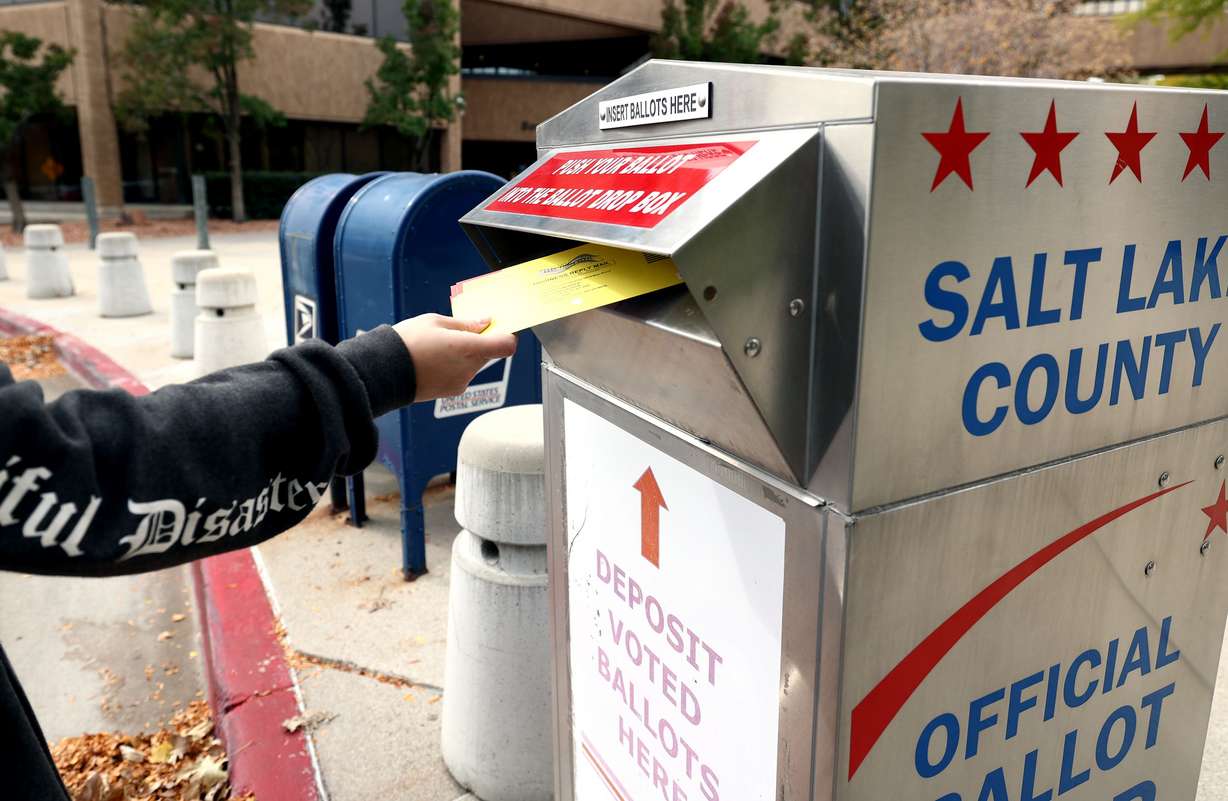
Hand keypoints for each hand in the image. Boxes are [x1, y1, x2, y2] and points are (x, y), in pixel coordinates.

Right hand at [393, 314, 517, 401]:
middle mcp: (468, 368)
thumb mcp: (435, 322)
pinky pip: (462, 374)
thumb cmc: (406, 343)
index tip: (499, 328)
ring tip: (438, 347)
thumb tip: (485, 323)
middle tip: (459, 331)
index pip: (506, 345)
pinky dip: (454, 366)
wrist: (384, 372)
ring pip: (474, 364)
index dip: (507, 335)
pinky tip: (434, 360)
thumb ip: (465, 324)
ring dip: (465, 354)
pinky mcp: (451, 392)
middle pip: (489, 353)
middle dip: (479, 342)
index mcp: (468, 348)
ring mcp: (461, 382)